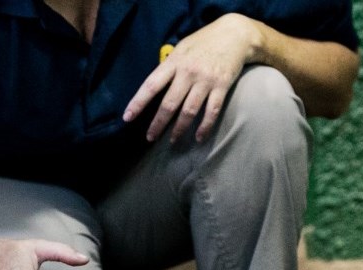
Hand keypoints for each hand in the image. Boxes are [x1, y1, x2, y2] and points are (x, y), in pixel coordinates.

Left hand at [124, 14, 263, 142]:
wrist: (234, 34)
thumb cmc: (203, 42)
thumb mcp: (181, 48)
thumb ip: (169, 66)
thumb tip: (155, 87)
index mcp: (174, 62)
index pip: (151, 85)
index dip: (138, 102)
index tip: (127, 117)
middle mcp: (188, 72)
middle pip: (169, 103)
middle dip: (158, 124)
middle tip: (150, 137)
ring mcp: (205, 80)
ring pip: (189, 111)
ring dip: (179, 129)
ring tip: (173, 141)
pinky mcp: (222, 86)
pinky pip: (211, 111)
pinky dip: (205, 127)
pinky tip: (199, 137)